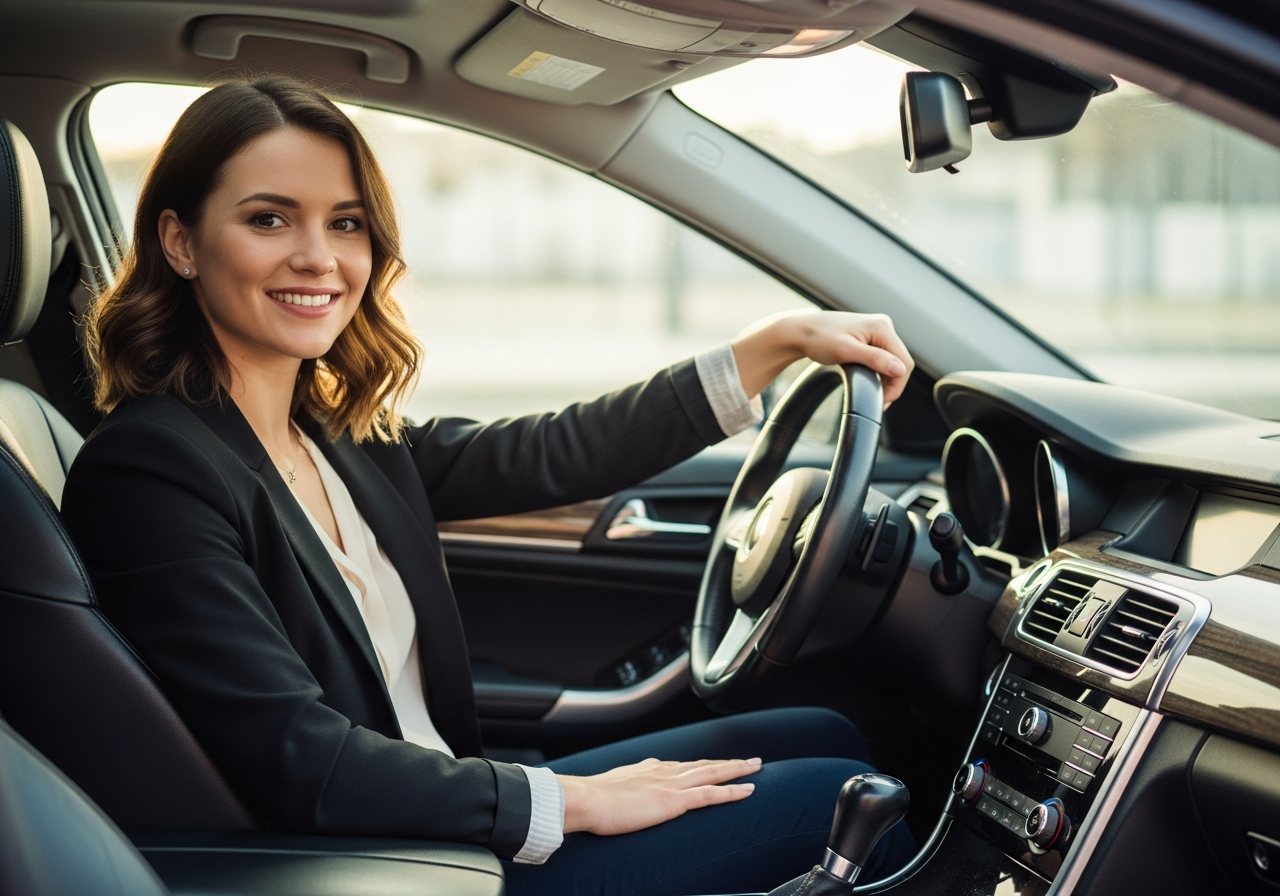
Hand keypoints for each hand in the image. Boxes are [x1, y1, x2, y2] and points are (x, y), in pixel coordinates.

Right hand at [558, 757, 760, 835]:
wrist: (585, 799)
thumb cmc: (592, 800)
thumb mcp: (612, 788)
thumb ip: (625, 789)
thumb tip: (625, 793)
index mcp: (649, 769)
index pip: (683, 766)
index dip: (703, 765)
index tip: (715, 764)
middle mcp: (664, 771)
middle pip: (704, 765)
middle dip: (728, 762)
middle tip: (749, 759)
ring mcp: (671, 785)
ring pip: (713, 773)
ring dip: (737, 769)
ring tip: (755, 767)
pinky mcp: (674, 801)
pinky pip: (711, 794)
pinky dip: (732, 791)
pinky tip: (748, 790)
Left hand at [731, 310, 913, 405]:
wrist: (801, 331)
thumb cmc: (819, 338)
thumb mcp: (846, 352)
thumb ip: (875, 359)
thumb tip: (900, 369)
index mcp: (882, 327)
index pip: (904, 363)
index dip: (897, 386)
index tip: (882, 401)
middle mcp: (883, 326)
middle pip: (900, 362)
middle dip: (891, 384)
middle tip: (878, 401)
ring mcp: (877, 330)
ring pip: (892, 361)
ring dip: (885, 379)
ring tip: (871, 391)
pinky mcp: (870, 336)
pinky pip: (883, 357)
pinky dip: (878, 372)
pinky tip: (868, 380)